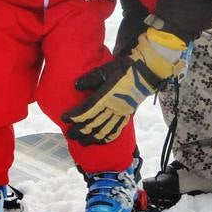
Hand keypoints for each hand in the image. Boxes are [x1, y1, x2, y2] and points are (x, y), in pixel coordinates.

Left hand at [65, 27, 189, 143]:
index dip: (74, 116)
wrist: (146, 72)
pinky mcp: (127, 115)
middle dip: (80, 131)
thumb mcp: (106, 69)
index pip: (86, 110)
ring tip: (81, 142)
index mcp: (106, 96)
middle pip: (93, 124)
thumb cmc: (125, 68)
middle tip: (69, 135)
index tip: (64, 118)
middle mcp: (113, 108)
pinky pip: (116, 130)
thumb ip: (90, 78)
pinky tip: (100, 141)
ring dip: (91, 138)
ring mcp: (121, 113)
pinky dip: (107, 138)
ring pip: (104, 130)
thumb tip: (75, 85)